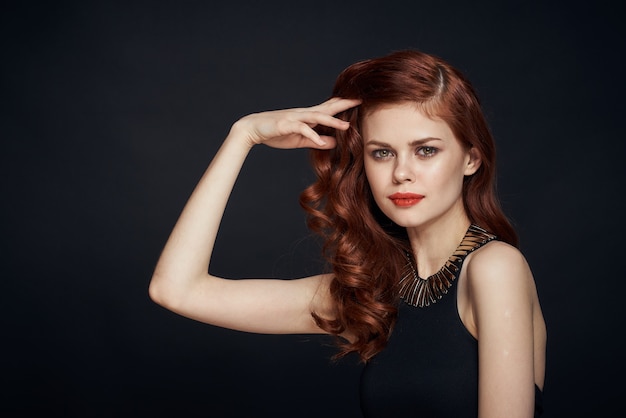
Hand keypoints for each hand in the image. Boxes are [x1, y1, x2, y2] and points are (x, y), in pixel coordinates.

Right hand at [230, 97, 360, 149]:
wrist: (252, 128)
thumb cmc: (276, 133)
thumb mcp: (300, 141)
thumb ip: (316, 141)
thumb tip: (333, 143)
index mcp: (307, 117)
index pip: (328, 108)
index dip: (343, 105)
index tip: (358, 101)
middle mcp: (303, 113)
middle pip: (326, 107)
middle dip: (343, 104)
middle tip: (359, 101)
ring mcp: (294, 118)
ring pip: (316, 116)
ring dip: (331, 121)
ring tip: (346, 127)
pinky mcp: (286, 125)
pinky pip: (301, 129)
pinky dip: (312, 135)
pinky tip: (321, 142)